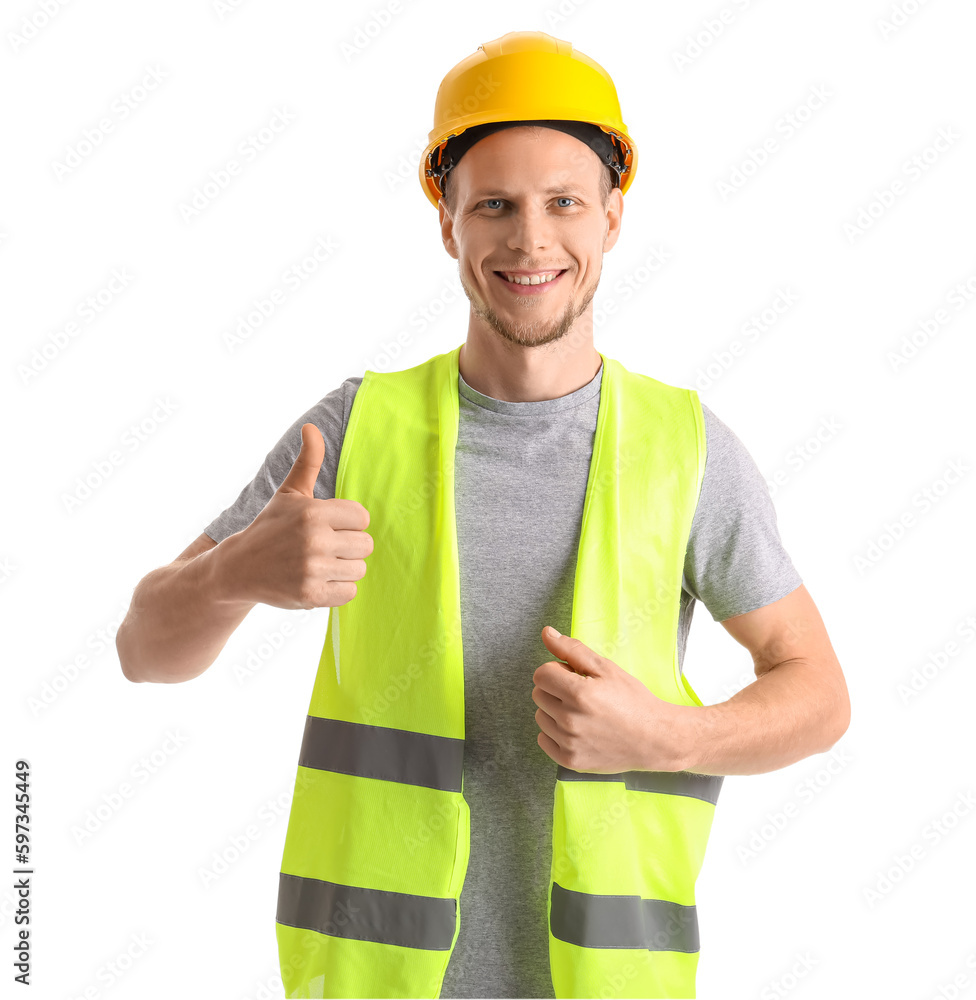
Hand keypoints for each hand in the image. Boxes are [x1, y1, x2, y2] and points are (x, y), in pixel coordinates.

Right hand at [218, 423, 372, 609]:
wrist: (239, 568)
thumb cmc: (271, 527)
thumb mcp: (289, 493)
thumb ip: (308, 462)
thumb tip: (311, 427)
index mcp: (313, 512)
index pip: (362, 518)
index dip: (349, 523)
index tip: (330, 526)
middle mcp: (314, 540)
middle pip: (365, 545)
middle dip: (349, 546)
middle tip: (325, 547)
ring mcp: (312, 570)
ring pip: (359, 569)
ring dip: (344, 568)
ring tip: (320, 564)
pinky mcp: (311, 595)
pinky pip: (349, 592)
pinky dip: (337, 588)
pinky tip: (318, 580)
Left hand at [531, 626, 686, 773]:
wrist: (654, 738)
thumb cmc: (633, 700)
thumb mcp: (606, 668)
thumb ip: (572, 649)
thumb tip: (547, 633)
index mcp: (578, 693)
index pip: (541, 674)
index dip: (557, 671)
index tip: (573, 677)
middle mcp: (570, 719)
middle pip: (539, 694)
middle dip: (555, 690)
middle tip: (581, 695)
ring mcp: (569, 742)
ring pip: (540, 717)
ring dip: (554, 711)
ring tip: (582, 713)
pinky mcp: (570, 760)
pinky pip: (544, 740)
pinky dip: (555, 734)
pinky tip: (577, 730)